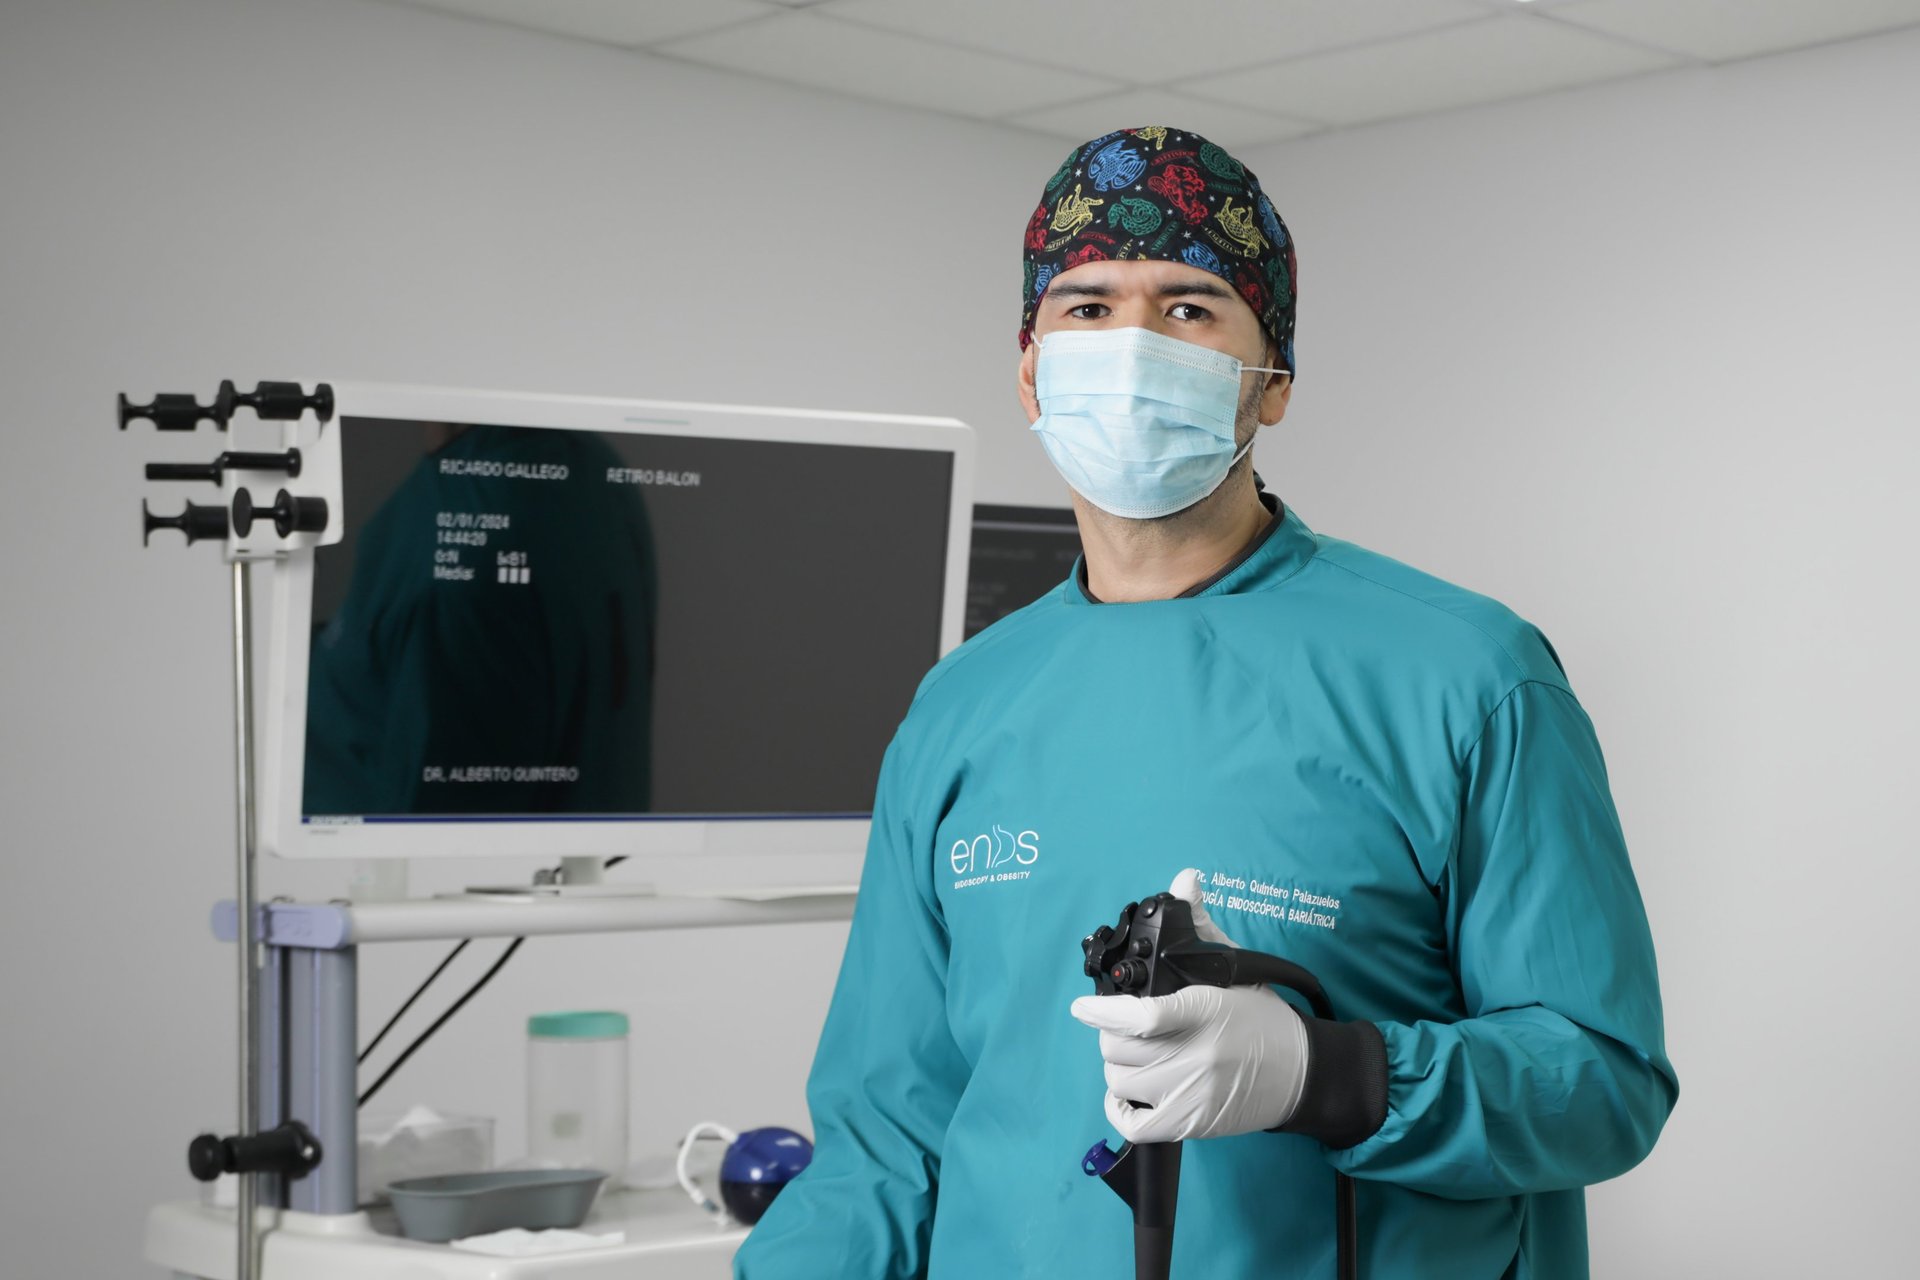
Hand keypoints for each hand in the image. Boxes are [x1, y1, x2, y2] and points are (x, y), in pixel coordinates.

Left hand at [1069, 869, 1308, 1142]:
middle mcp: (1196, 1054)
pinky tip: (1128, 1093)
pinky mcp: (1192, 1123)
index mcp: (1203, 1010)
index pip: (1141, 1016)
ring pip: (1120, 1082)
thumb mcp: (1235, 969)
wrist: (1304, 1073)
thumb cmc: (1263, 1018)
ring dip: (1119, 1068)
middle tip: (1124, 1029)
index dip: (1103, 1012)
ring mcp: (1192, 1092)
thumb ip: (1201, 926)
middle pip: (1119, 1049)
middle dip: (1112, 1035)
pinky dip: (1119, 1109)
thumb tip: (1185, 879)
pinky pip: (1134, 1124)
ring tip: (1134, 1056)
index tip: (1082, 1007)